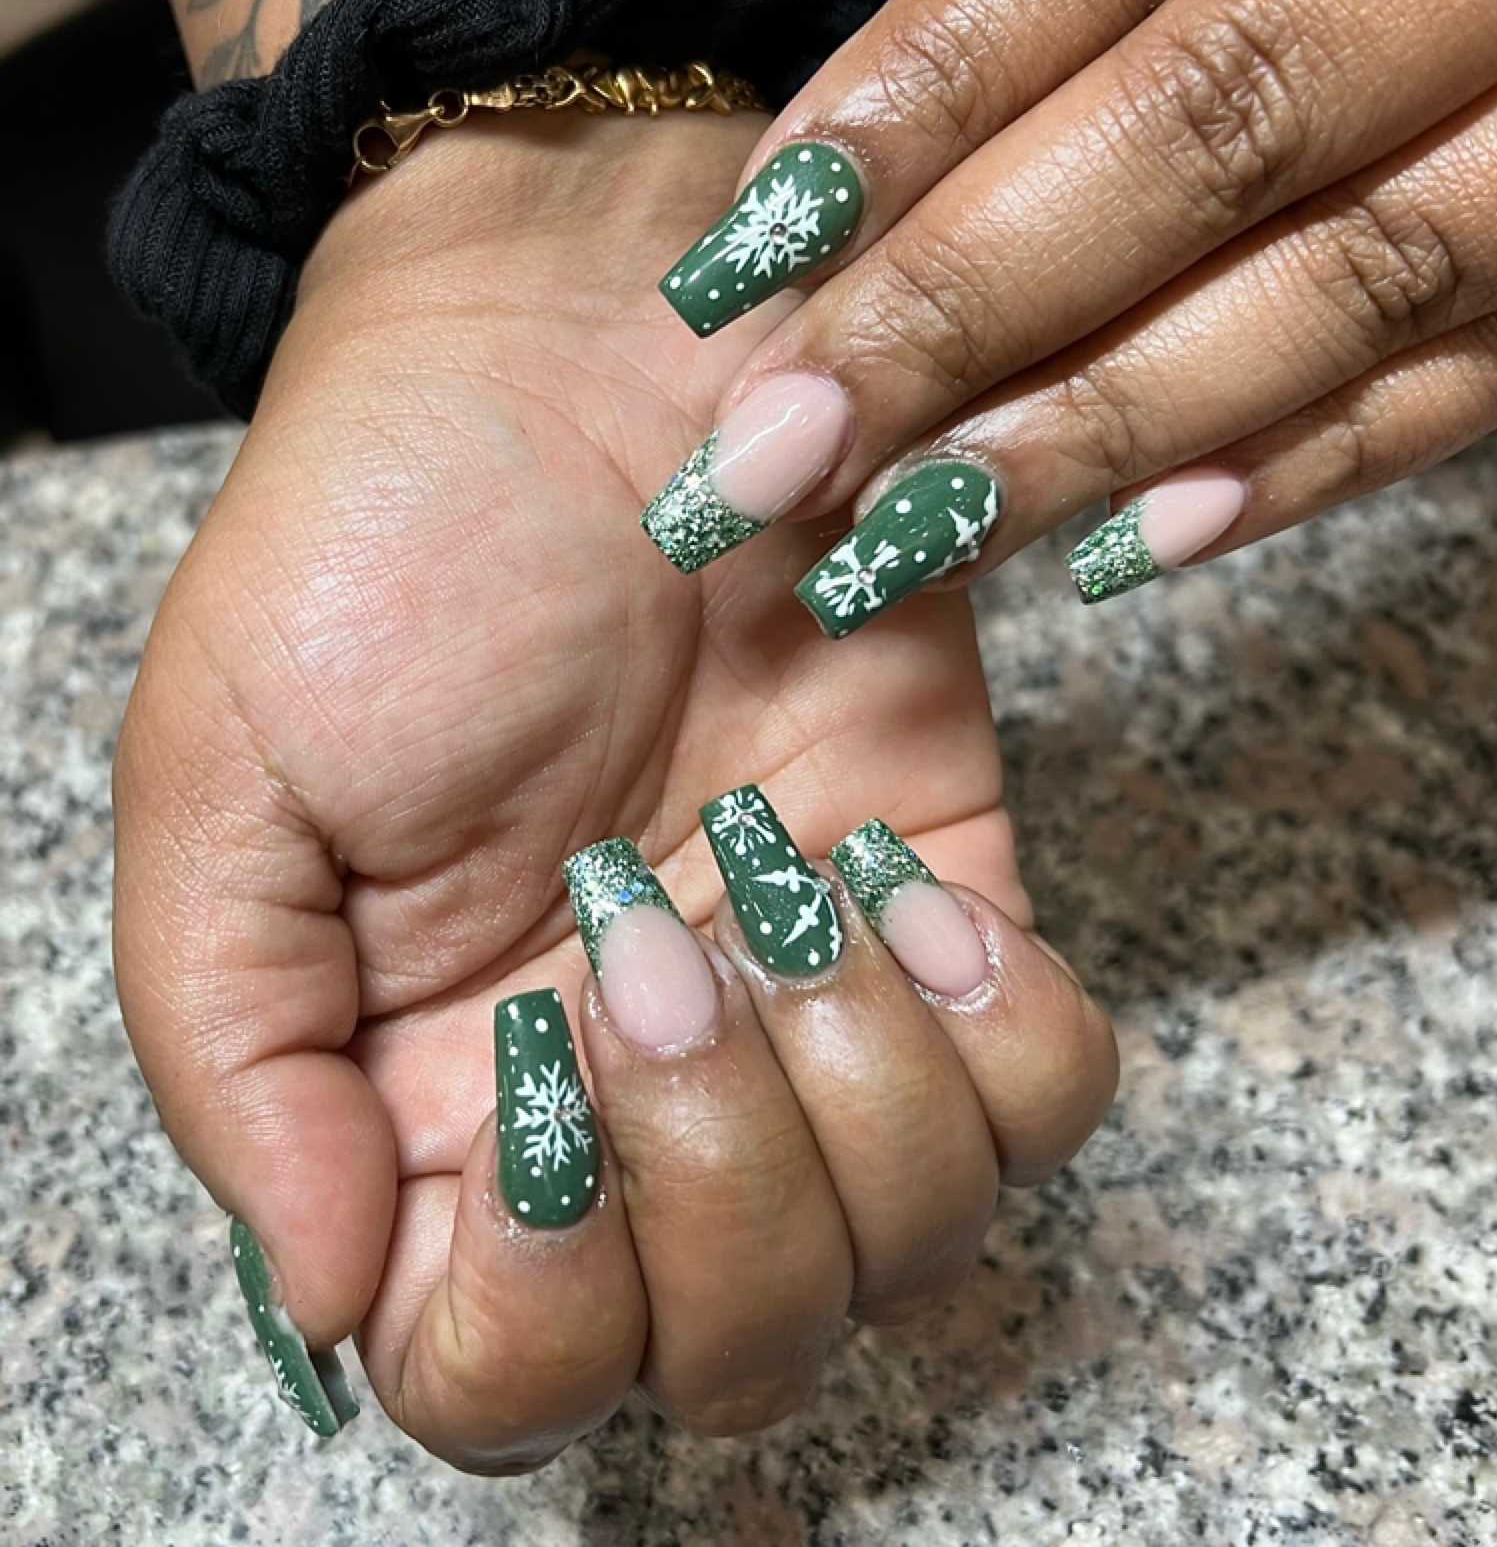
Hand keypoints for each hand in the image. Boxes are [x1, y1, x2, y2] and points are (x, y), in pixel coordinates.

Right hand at [111, 115, 1116, 1469]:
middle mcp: (645, 1088)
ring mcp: (815, 1007)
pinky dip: (1001, 1030)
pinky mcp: (956, 896)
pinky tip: (905, 885)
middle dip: (725, 1185)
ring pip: (921, 1243)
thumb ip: (239, 1058)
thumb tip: (325, 1302)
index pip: (509, 1370)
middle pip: (750, 1344)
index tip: (542, 1077)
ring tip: (786, 892)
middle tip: (656, 941)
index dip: (547, 1304)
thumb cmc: (384, 541)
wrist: (580, 344)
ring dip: (868, 1108)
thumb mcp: (227, 783)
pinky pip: (1050, 1089)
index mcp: (447, 1100)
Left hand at [641, 0, 1496, 617]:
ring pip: (1356, 277)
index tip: (758, 244)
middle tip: (790, 446)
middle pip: (1214, 124)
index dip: (920, 94)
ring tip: (922, 525)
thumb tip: (870, 125)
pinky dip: (1323, 461)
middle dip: (973, 303)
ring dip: (1112, 420)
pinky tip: (1147, 540)